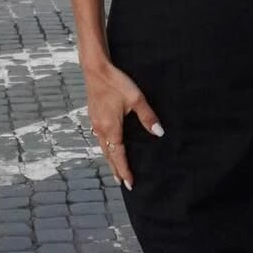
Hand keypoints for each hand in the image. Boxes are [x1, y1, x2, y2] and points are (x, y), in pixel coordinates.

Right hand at [85, 61, 163, 189]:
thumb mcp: (136, 98)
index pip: (118, 155)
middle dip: (116, 169)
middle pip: (108, 155)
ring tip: (115, 170)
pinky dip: (105, 148)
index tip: (129, 183)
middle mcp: (100, 129)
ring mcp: (95, 123)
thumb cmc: (116, 82)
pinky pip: (99, 138)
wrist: (95, 69)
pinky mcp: (93, 116)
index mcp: (111, 128)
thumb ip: (148, 117)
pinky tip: (108, 146)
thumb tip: (159, 133)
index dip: (124, 170)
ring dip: (109, 160)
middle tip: (122, 183)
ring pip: (102, 147)